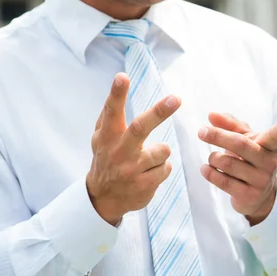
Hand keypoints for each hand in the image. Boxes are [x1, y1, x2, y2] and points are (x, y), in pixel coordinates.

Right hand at [86, 73, 180, 224]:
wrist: (103, 198)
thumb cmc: (106, 159)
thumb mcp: (100, 138)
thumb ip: (108, 115)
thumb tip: (119, 81)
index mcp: (107, 136)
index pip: (112, 112)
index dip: (116, 94)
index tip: (122, 77)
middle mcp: (118, 152)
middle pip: (141, 128)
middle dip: (159, 112)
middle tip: (176, 98)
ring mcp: (131, 170)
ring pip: (163, 150)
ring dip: (160, 154)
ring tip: (145, 162)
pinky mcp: (144, 185)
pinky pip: (166, 168)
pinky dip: (162, 168)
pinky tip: (148, 175)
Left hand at [197, 112, 276, 225]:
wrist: (258, 196)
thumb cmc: (250, 161)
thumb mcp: (245, 141)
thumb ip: (230, 125)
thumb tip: (211, 115)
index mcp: (270, 146)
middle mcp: (269, 163)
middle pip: (240, 144)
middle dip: (218, 136)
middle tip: (202, 132)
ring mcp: (260, 181)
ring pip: (227, 163)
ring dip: (213, 158)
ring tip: (212, 158)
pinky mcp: (249, 196)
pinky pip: (223, 181)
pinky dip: (210, 173)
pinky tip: (206, 169)